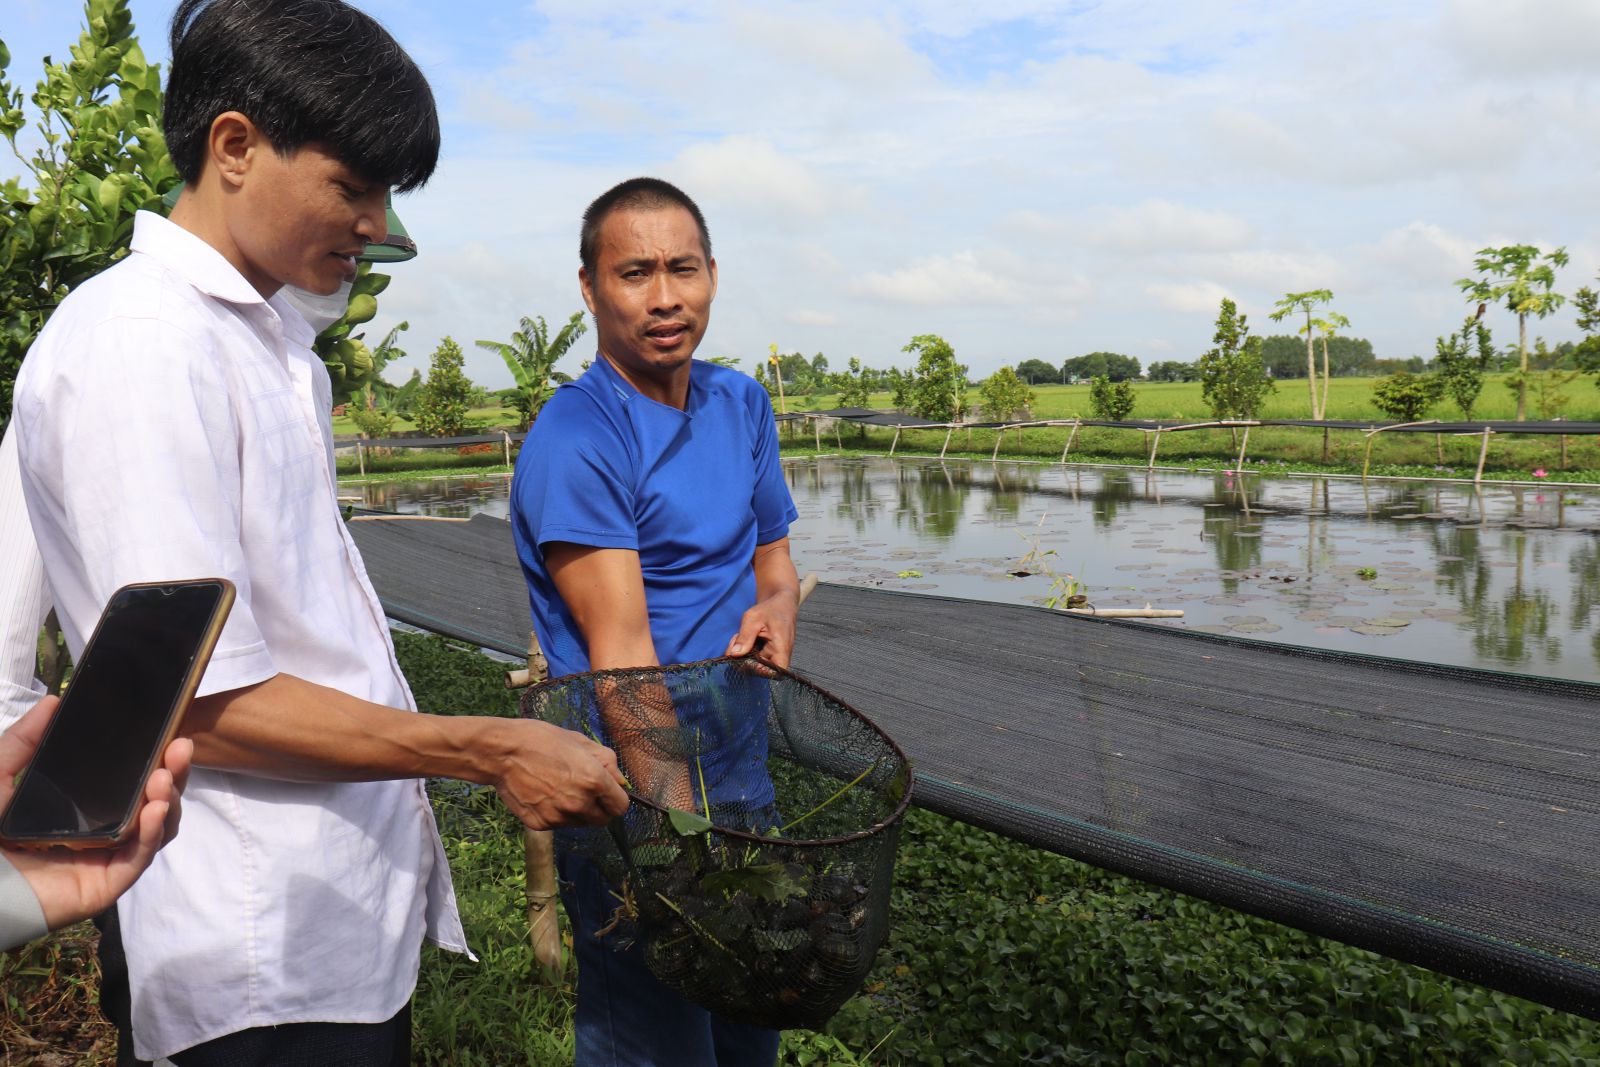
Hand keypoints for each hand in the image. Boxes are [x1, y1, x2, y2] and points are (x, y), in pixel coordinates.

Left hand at [1, 697, 192, 930]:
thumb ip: (22, 741)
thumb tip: (53, 701)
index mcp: (84, 804)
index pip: (132, 779)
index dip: (155, 756)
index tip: (170, 730)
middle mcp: (104, 828)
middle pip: (155, 799)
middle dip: (174, 772)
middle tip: (181, 746)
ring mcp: (108, 856)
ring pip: (157, 827)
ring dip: (169, 800)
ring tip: (163, 779)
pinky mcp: (107, 882)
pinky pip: (140, 857)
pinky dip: (152, 832)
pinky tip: (154, 810)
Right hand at [485, 717, 628, 829]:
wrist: (502, 752)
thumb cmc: (541, 740)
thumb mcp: (580, 741)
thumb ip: (606, 762)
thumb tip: (620, 781)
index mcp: (594, 781)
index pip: (620, 807)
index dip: (615, 799)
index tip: (608, 793)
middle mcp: (579, 803)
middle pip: (602, 820)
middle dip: (599, 808)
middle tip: (584, 791)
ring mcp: (559, 816)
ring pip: (580, 823)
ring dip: (577, 812)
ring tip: (560, 788)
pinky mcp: (541, 824)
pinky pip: (558, 824)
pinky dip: (556, 813)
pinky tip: (544, 794)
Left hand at [725, 588, 798, 667]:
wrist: (781, 602)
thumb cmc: (770, 609)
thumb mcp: (753, 619)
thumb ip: (744, 637)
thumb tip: (733, 654)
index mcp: (782, 648)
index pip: (775, 672)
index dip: (759, 671)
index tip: (744, 659)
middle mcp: (780, 654)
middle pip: (762, 669)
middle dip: (744, 659)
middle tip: (734, 644)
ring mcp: (774, 654)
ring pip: (755, 663)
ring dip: (743, 654)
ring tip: (737, 638)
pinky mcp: (768, 652)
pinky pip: (755, 657)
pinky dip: (745, 649)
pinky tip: (741, 638)